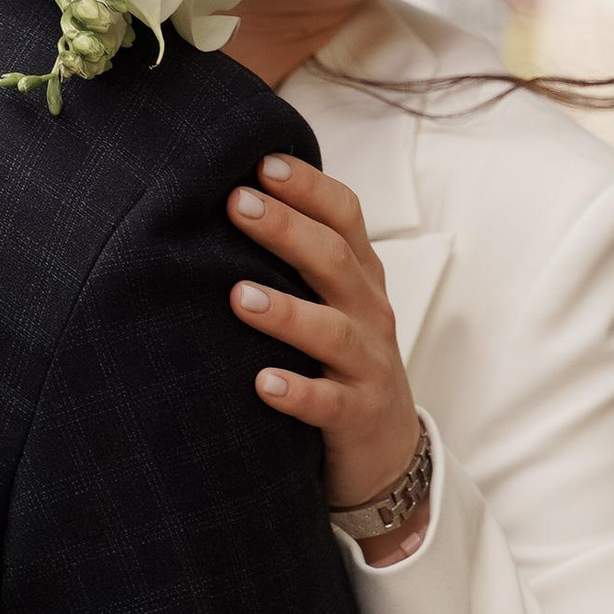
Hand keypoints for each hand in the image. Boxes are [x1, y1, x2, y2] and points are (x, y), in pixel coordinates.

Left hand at [226, 157, 429, 565]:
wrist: (387, 451)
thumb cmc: (340, 361)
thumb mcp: (331, 302)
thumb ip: (297, 257)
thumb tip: (226, 197)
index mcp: (360, 277)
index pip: (345, 216)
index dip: (309, 187)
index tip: (262, 162)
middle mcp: (369, 312)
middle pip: (336, 261)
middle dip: (288, 230)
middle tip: (239, 204)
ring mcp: (369, 365)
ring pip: (333, 331)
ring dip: (286, 312)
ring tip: (238, 295)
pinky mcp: (359, 416)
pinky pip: (330, 404)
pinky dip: (298, 393)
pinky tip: (263, 384)